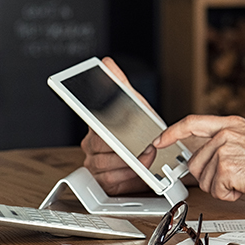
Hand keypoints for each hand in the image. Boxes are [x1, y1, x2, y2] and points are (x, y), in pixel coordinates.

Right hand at [79, 57, 154, 194]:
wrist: (155, 153)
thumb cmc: (141, 129)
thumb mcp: (134, 104)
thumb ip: (120, 84)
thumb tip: (107, 63)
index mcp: (96, 125)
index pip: (89, 121)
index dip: (97, 124)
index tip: (106, 128)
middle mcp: (91, 144)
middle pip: (100, 146)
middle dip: (124, 146)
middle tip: (144, 145)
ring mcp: (95, 163)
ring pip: (104, 164)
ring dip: (128, 162)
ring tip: (145, 157)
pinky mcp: (102, 181)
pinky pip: (109, 180)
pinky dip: (126, 176)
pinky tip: (137, 170)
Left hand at [154, 115, 244, 201]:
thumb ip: (225, 142)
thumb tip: (205, 156)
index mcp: (230, 125)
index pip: (192, 123)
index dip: (171, 133)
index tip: (159, 141)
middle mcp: (224, 134)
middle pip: (195, 163)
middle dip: (211, 177)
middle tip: (235, 176)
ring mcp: (224, 150)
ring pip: (205, 180)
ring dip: (223, 187)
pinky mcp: (226, 169)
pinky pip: (216, 191)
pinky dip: (230, 195)